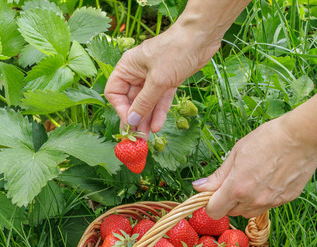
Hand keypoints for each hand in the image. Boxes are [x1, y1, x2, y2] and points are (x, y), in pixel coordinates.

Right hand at [105, 25, 220, 134]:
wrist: (201, 37)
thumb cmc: (176, 51)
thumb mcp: (158, 80)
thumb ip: (144, 102)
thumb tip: (131, 121)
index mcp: (128, 67)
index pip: (115, 92)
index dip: (120, 109)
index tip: (130, 123)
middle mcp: (137, 72)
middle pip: (131, 100)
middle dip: (135, 118)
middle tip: (137, 138)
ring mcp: (153, 77)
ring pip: (146, 102)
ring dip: (147, 119)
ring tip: (147, 138)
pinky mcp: (168, 80)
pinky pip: (160, 100)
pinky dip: (159, 112)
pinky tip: (157, 126)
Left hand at [193, 115, 316, 218]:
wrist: (303, 138)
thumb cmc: (268, 139)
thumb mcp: (237, 153)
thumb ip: (218, 175)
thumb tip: (198, 187)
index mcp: (237, 188)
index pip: (214, 211)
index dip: (210, 203)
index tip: (213, 193)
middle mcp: (253, 200)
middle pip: (231, 212)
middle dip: (228, 201)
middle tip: (234, 181)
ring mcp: (271, 202)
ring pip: (249, 212)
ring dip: (244, 202)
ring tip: (252, 179)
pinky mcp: (285, 200)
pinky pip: (267, 206)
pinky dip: (262, 198)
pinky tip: (268, 180)